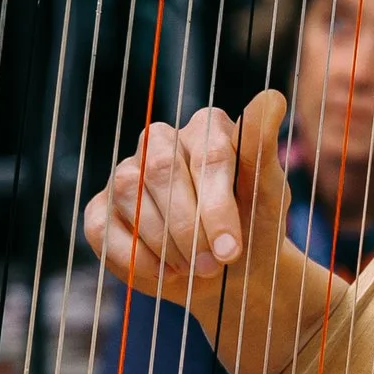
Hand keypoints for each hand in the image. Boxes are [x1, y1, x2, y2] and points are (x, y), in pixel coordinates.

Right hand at [85, 87, 288, 304]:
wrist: (232, 275)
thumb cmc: (253, 227)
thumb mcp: (268, 194)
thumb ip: (263, 148)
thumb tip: (272, 98)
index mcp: (206, 128)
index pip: (207, 155)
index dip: (216, 206)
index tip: (230, 249)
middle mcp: (161, 142)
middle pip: (161, 170)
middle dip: (187, 226)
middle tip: (211, 265)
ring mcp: (127, 173)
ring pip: (128, 193)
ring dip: (163, 242)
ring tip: (192, 270)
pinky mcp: (102, 209)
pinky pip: (101, 227)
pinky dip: (135, 258)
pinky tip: (164, 273)